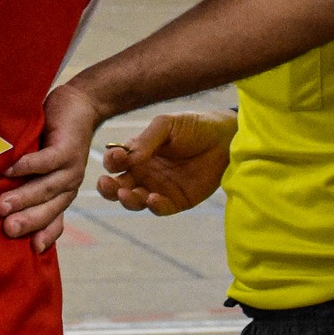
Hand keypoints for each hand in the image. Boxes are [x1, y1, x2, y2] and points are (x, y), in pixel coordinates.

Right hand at [0, 83, 102, 252]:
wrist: (81, 105)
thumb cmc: (51, 137)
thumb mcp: (40, 166)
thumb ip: (25, 184)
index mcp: (61, 195)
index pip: (54, 222)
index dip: (44, 236)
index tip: (30, 250)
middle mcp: (68, 186)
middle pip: (49, 209)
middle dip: (28, 221)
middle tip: (6, 229)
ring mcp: (71, 168)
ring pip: (47, 188)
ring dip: (24, 197)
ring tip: (1, 205)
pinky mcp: (67, 148)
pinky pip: (47, 161)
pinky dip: (27, 166)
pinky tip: (9, 170)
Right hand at [98, 110, 235, 214]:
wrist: (225, 139)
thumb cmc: (194, 127)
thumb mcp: (166, 125)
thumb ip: (146, 140)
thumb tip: (128, 157)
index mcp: (136, 154)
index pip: (115, 162)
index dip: (111, 162)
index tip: (116, 159)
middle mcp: (143, 173)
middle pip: (117, 186)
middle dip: (108, 188)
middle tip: (107, 184)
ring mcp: (158, 188)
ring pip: (134, 201)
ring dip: (127, 200)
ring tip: (127, 194)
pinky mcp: (176, 201)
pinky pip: (159, 209)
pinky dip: (153, 206)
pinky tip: (152, 199)